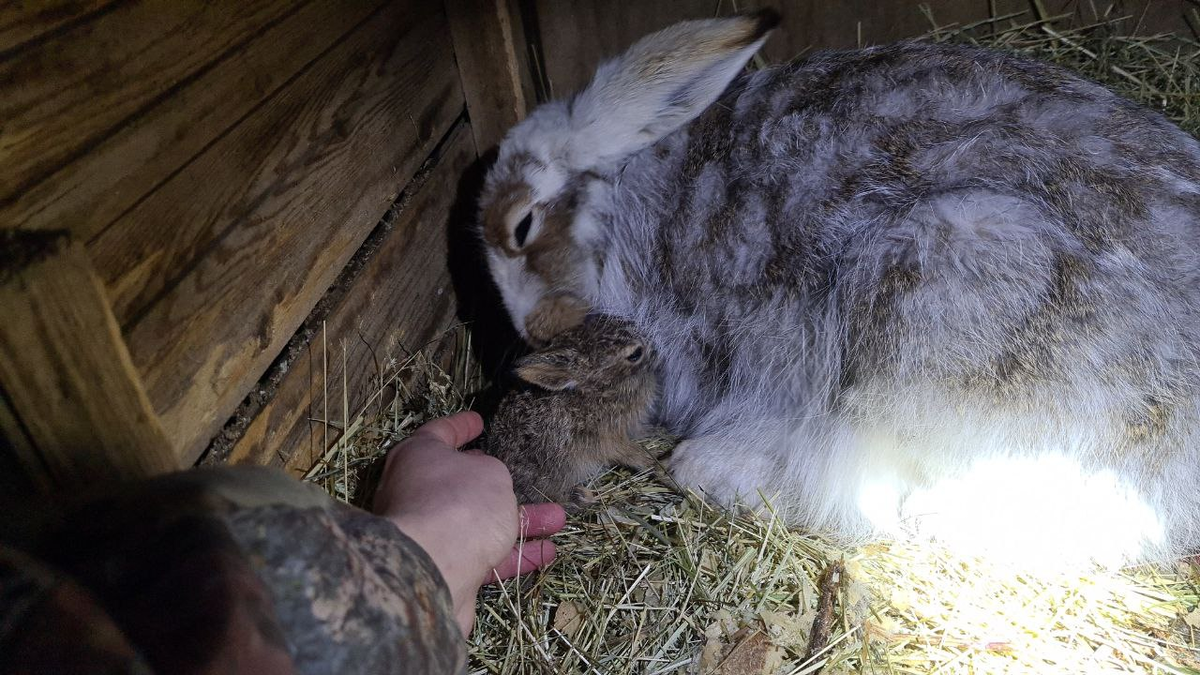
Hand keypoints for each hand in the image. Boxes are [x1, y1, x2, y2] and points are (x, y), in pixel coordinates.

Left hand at [373, 412, 565, 633]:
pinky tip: (547, 553)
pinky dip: (515, 555)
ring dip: (521, 523)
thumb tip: (485, 484)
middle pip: (463, 485)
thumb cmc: (460, 504)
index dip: (460, 426)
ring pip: (481, 524)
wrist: (434, 571)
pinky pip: (485, 558)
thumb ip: (491, 472)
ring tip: (557, 519)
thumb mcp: (489, 471)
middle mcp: (416, 495)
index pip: (439, 433)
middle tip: (523, 478)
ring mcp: (429, 535)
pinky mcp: (444, 569)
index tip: (479, 421)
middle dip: (500, 485)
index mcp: (417, 458)